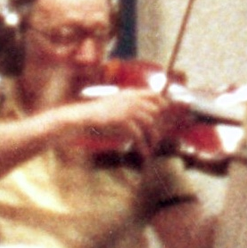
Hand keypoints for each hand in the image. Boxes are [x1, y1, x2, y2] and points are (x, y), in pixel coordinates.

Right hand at [55, 88, 169, 153]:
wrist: (82, 116)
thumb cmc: (97, 112)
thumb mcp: (115, 102)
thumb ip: (130, 104)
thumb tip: (145, 112)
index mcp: (130, 94)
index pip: (154, 94)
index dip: (161, 103)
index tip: (164, 112)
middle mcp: (131, 100)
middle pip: (155, 110)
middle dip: (158, 125)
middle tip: (156, 136)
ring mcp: (128, 110)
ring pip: (150, 123)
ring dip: (153, 137)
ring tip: (151, 146)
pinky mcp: (123, 121)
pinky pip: (139, 135)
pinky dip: (143, 146)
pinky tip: (144, 153)